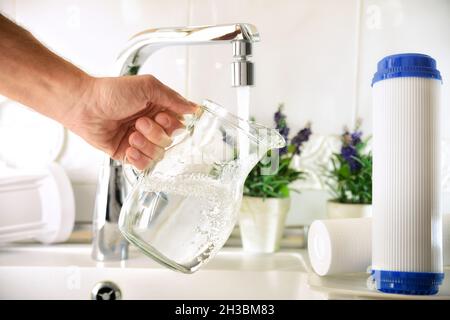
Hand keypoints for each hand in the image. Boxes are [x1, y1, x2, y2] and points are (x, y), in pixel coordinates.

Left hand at [64, 75, 197, 169]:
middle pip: (168, 140)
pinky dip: (138, 159)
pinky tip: (129, 148)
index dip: (171, 124)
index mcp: (158, 108)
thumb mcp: (147, 87)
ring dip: (145, 145)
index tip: (159, 116)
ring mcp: (140, 140)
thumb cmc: (111, 92)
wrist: (84, 106)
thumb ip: (173, 98)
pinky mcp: (128, 153)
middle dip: (154, 133)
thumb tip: (194, 108)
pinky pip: (144, 165)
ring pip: (157, 154)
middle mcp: (151, 125)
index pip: (178, 124)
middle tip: (139, 123)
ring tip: (131, 135)